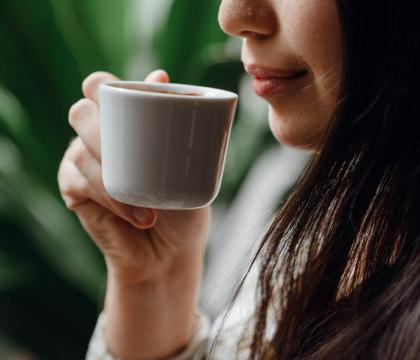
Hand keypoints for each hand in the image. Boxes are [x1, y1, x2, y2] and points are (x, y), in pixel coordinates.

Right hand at [58, 70, 209, 283]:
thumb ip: (176, 122)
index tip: (135, 96)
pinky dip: (111, 198)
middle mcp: (98, 135)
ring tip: (151, 201)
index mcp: (124, 120)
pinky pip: (80, 182)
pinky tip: (139, 215)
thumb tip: (159, 74)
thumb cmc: (182, 201)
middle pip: (81, 112)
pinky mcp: (74, 190)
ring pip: (80, 149)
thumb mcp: (189, 163)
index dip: (103, 85)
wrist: (171, 250)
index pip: (99, 87)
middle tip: (135, 147)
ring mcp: (82, 161)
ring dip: (115, 173)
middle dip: (103, 126)